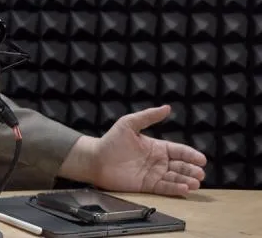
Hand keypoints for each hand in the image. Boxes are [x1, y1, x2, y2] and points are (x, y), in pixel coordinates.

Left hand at [61, 105, 206, 195]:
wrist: (96, 159)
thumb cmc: (111, 141)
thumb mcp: (129, 124)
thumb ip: (148, 117)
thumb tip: (167, 107)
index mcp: (156, 147)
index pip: (178, 151)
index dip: (191, 155)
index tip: (202, 159)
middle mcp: (157, 161)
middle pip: (180, 166)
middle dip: (192, 169)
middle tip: (201, 173)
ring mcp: (153, 174)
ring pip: (175, 178)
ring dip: (187, 180)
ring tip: (196, 182)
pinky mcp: (147, 185)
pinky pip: (164, 187)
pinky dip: (175, 188)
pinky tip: (184, 188)